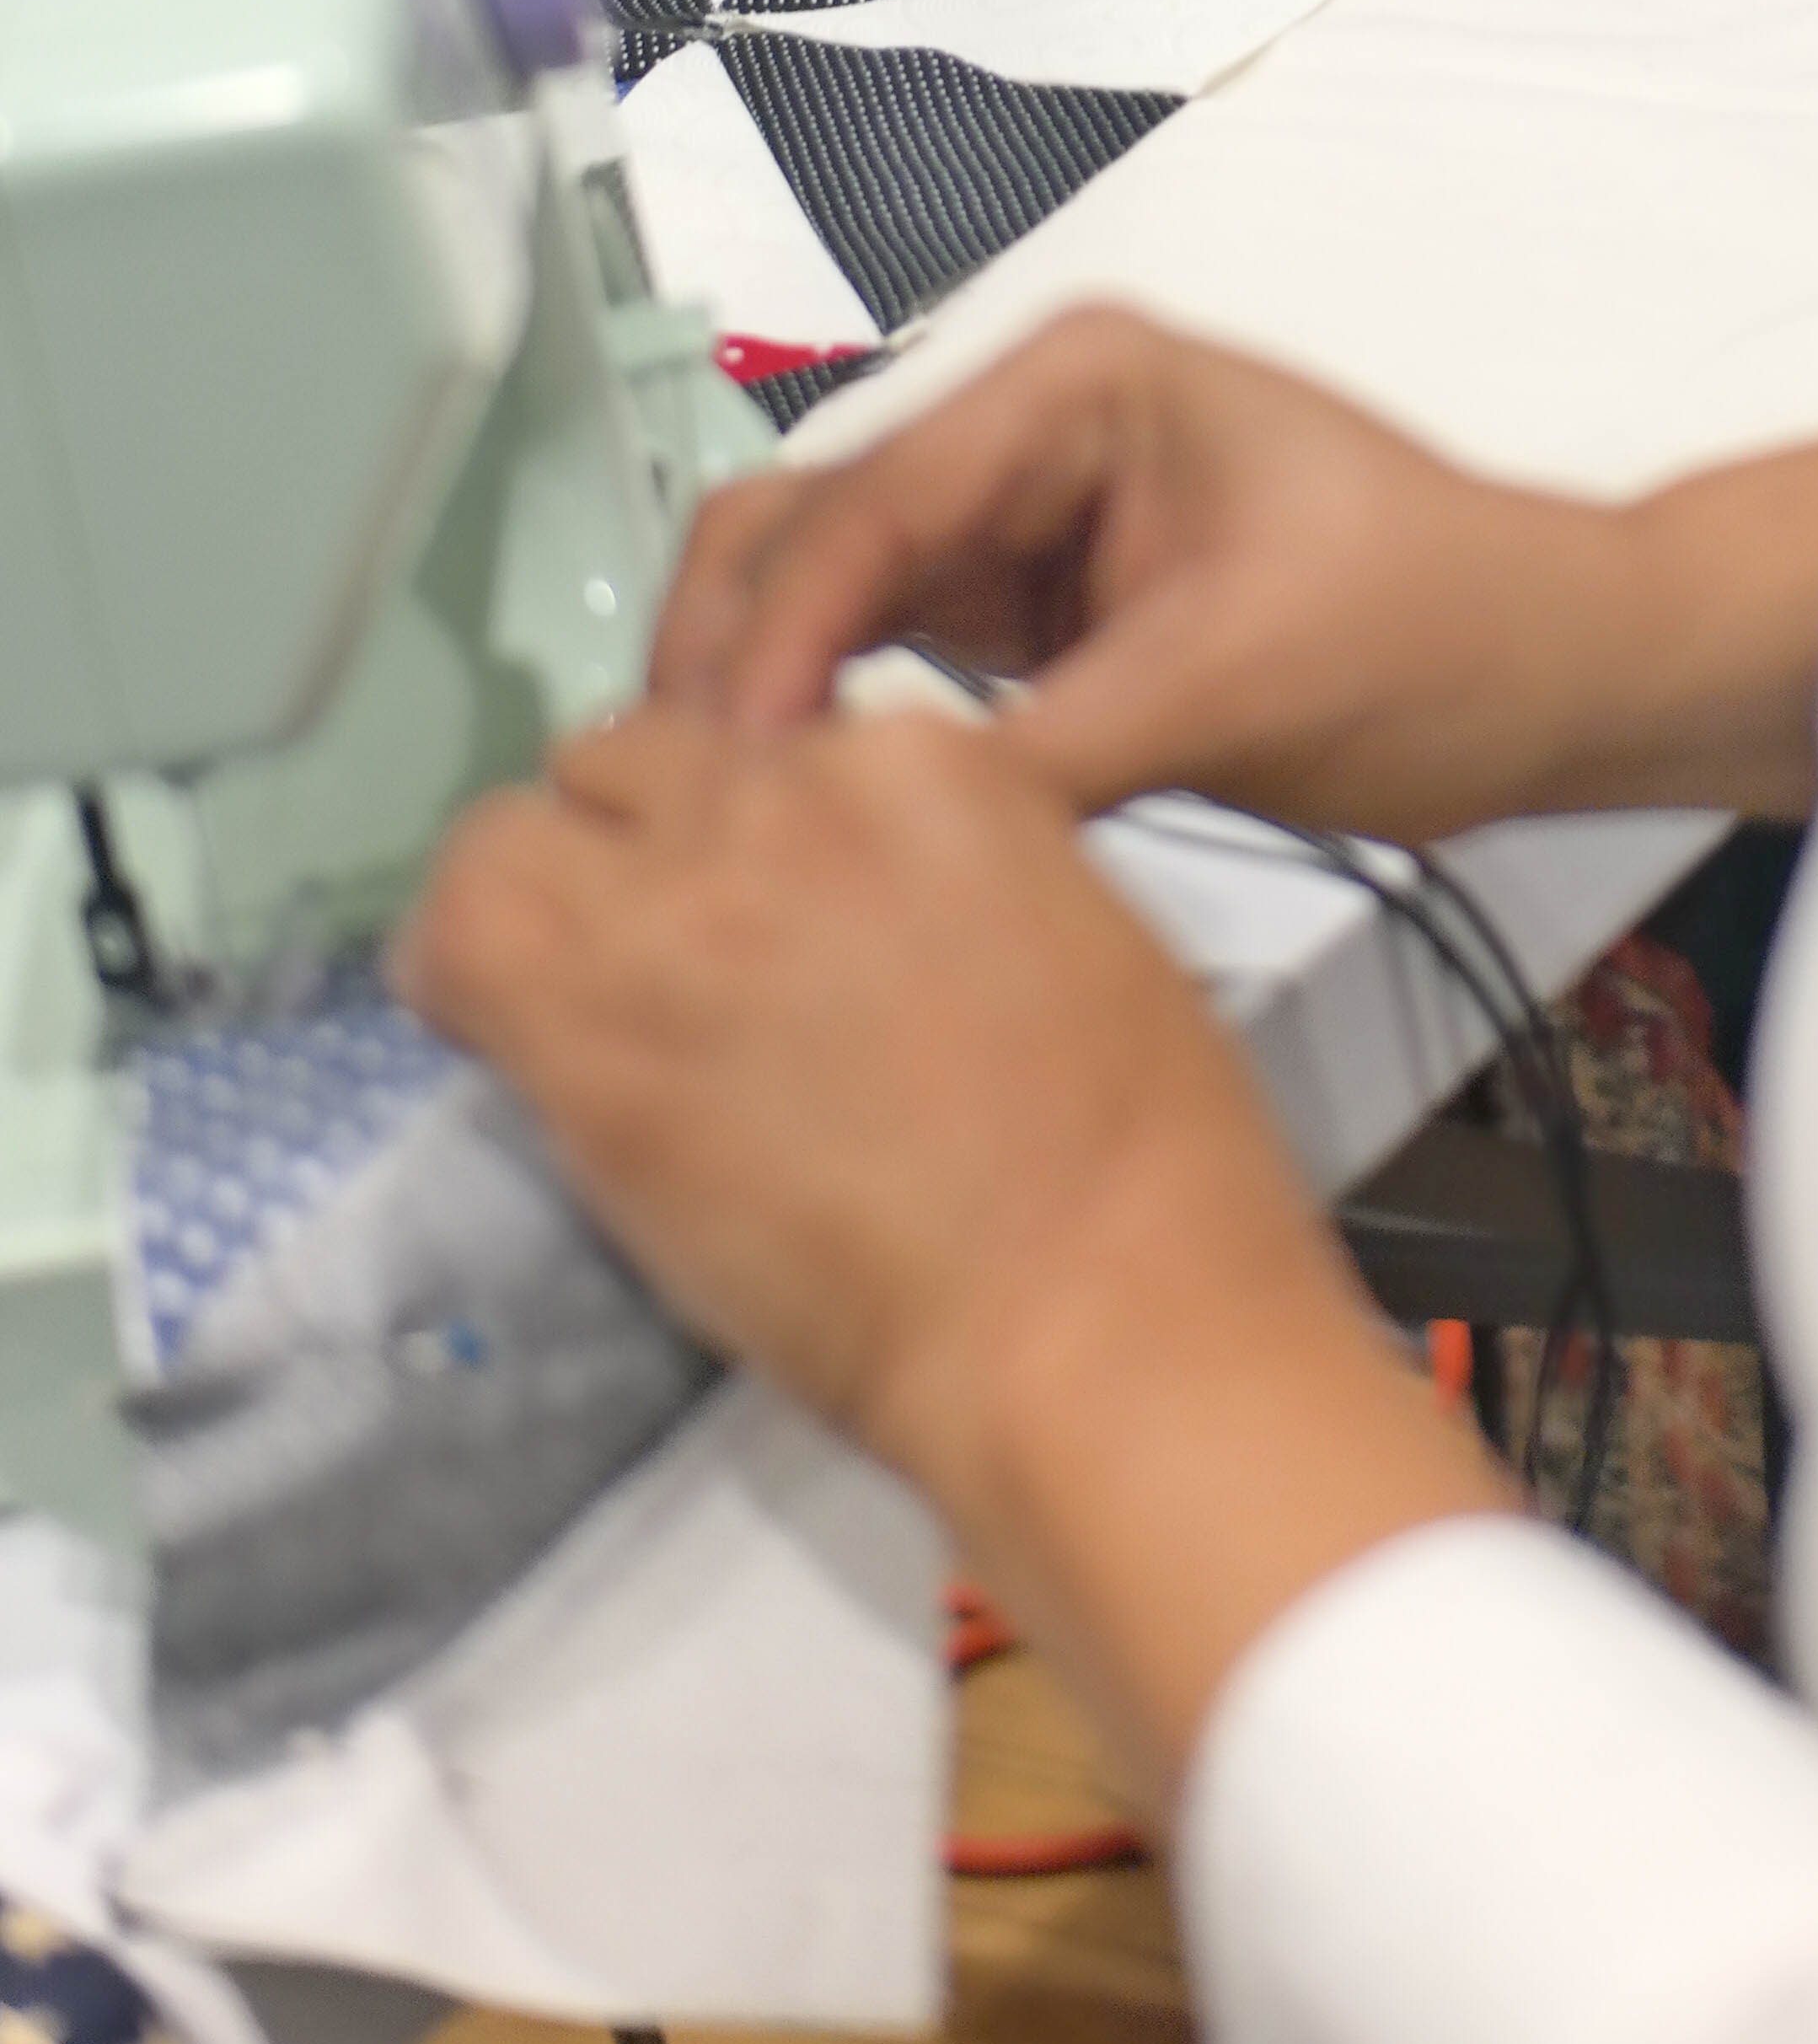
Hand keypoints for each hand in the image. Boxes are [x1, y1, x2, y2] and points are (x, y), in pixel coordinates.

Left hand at [399, 702, 1506, 1794]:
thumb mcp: (1063, 930)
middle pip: (635, 759)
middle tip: (658, 969)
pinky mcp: (591, 1009)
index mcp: (926, 758)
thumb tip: (839, 912)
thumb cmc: (1135, 1158)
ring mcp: (682, 889)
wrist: (1089, 1303)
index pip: (769, 740)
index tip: (759, 923)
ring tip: (561, 1004)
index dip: (745, 837)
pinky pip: (456, 936)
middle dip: (634, 848)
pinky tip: (500, 1041)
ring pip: (518, 825)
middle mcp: (791, 785)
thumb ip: (928, 875)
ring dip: (532, 899)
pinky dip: (459, 976)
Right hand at [651, 307, 1817, 830]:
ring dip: (767, 700)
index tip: (716, 765)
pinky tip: (796, 826)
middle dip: (732, 655)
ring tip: (708, 833)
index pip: (872, 500)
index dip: (776, 637)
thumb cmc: (1444, 627)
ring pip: (831, 599)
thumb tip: (880, 824)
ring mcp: (1025, 519)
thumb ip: (1053, 746)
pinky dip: (836, 734)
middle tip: (667, 805)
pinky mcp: (1037, 616)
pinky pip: (895, 664)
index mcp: (1077, 383)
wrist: (1560, 670)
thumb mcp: (1239, 682)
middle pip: (814, 529)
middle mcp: (1030, 429)